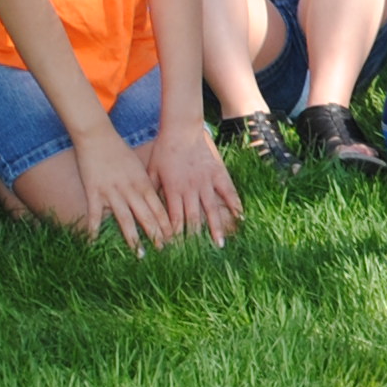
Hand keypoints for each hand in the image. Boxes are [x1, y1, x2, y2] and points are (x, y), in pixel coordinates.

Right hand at [68, 126, 165, 251]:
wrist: (97, 136)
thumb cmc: (119, 151)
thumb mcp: (139, 168)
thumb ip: (146, 185)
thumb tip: (155, 203)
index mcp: (143, 183)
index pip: (159, 209)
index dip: (167, 226)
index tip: (175, 240)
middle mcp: (130, 190)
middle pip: (146, 217)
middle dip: (156, 235)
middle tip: (164, 251)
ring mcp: (112, 193)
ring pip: (125, 220)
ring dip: (133, 239)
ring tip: (140, 254)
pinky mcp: (94, 193)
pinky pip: (95, 216)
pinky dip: (94, 231)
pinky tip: (94, 244)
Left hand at [145, 121, 238, 247]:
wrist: (181, 130)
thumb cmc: (163, 150)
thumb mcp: (151, 171)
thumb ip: (152, 192)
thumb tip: (146, 211)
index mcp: (173, 190)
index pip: (174, 219)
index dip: (176, 236)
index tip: (176, 251)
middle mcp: (191, 189)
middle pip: (194, 219)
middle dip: (196, 239)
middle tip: (199, 256)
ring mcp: (206, 182)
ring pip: (212, 209)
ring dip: (216, 228)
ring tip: (220, 244)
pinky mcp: (217, 174)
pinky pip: (228, 191)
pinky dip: (234, 204)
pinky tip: (240, 217)